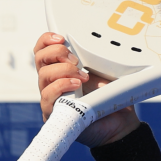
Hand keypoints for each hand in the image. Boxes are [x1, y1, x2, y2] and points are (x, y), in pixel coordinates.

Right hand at [34, 32, 139, 147]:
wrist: (120, 122)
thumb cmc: (110, 98)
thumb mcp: (103, 72)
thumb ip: (93, 57)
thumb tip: (95, 42)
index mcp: (60, 69)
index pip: (42, 50)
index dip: (46, 40)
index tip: (61, 38)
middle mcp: (52, 82)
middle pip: (40, 59)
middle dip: (57, 53)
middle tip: (76, 61)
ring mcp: (52, 97)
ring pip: (43, 76)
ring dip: (63, 71)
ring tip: (82, 76)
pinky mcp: (54, 113)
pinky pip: (47, 96)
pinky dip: (61, 86)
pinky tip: (76, 85)